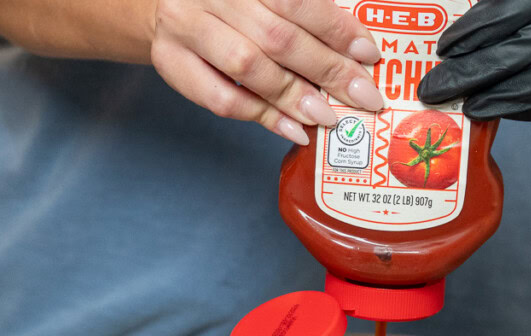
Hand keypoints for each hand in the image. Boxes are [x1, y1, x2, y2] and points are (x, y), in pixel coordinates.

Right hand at [151, 0, 385, 143]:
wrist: (163, 3)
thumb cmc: (229, 5)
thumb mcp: (264, 0)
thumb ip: (302, 19)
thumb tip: (353, 57)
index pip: (298, 2)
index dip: (337, 30)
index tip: (368, 55)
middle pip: (279, 38)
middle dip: (328, 71)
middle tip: (362, 96)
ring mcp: (187, 27)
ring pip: (249, 67)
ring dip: (295, 97)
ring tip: (328, 116)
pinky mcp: (171, 62)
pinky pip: (222, 98)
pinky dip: (263, 117)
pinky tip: (293, 128)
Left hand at [416, 0, 530, 120]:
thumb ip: (505, 5)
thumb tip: (460, 28)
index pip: (524, 5)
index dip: (480, 28)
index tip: (445, 47)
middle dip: (478, 73)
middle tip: (436, 88)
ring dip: (501, 99)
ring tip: (467, 106)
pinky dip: (528, 111)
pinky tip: (499, 110)